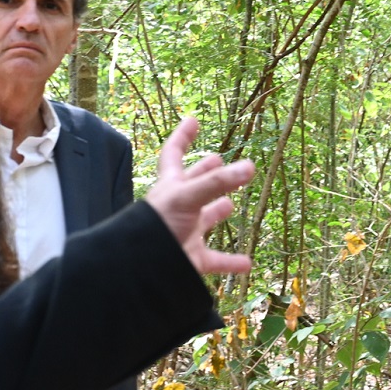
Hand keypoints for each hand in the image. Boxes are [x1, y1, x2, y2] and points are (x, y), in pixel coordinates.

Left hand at [144, 116, 253, 275]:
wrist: (141, 269)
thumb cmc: (157, 225)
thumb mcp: (187, 196)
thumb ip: (218, 182)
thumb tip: (249, 166)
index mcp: (171, 187)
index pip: (174, 154)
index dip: (182, 136)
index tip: (192, 120)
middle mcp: (178, 207)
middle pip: (194, 184)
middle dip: (206, 172)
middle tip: (218, 160)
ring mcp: (184, 232)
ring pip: (204, 219)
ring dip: (216, 211)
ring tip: (231, 204)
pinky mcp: (192, 259)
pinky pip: (215, 260)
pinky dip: (231, 261)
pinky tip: (246, 262)